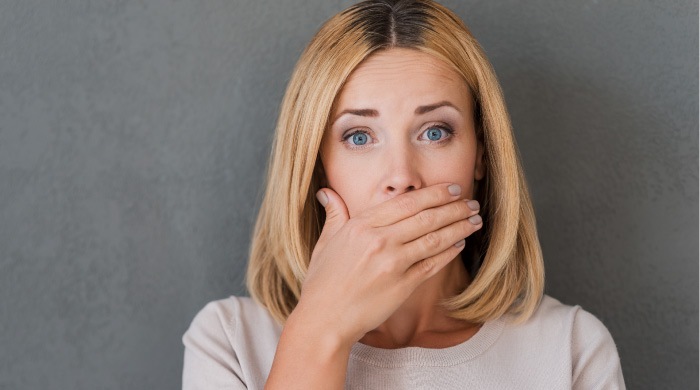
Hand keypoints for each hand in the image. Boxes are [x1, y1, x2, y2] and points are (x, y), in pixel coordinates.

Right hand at [294, 183, 482, 345]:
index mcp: (361, 225)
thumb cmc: (322, 282)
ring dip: (459, 228)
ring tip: (475, 220)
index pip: (406, 202)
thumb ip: (335, 214)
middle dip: (454, 207)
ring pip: (434, 239)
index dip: (434, 194)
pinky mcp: (402, 286)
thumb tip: (326, 192)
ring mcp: (393, 264)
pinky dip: (449, 253)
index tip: (451, 188)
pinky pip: (432, 264)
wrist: (324, 319)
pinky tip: (460, 245)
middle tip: (471, 202)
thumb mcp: (325, 242)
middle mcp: (379, 241)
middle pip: (426, 217)